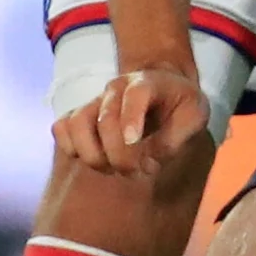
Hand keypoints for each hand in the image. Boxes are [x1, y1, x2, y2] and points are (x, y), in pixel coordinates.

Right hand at [52, 64, 210, 180]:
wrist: (163, 89)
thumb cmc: (180, 104)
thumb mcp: (194, 116)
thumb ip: (176, 138)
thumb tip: (148, 161)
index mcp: (147, 82)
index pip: (135, 96)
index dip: (131, 119)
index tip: (133, 142)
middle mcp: (116, 88)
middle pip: (105, 120)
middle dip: (119, 155)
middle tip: (135, 172)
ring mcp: (95, 100)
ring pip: (76, 123)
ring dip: (92, 155)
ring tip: (111, 168)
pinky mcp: (80, 115)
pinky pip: (61, 128)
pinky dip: (71, 148)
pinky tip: (95, 158)